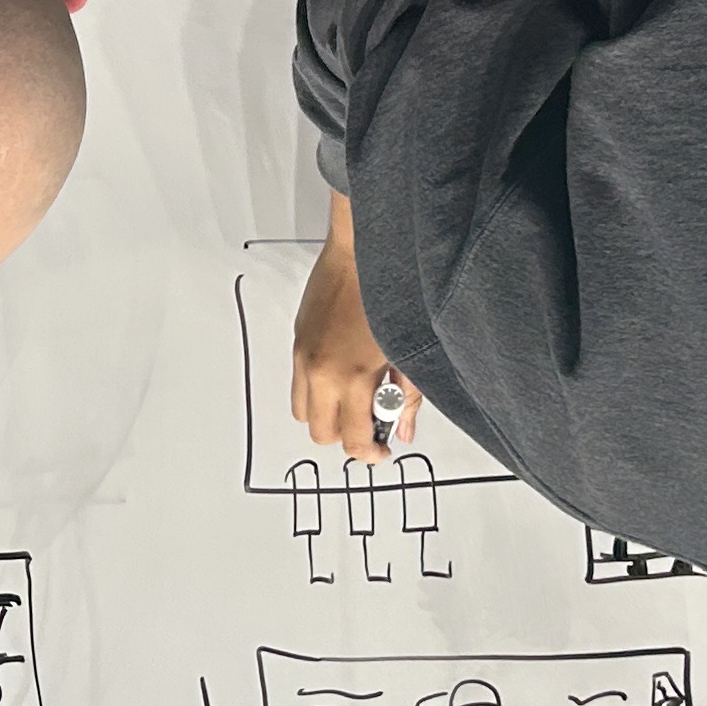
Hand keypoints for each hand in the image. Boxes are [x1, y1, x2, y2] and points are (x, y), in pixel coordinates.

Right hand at [290, 192, 415, 463]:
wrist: (361, 251)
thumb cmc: (389, 292)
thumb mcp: (408, 351)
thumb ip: (408, 397)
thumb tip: (403, 430)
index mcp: (351, 376)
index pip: (352, 439)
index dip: (369, 453)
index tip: (382, 449)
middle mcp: (319, 371)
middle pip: (321, 434)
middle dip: (346, 436)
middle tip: (371, 425)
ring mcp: (303, 357)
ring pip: (303, 412)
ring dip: (326, 415)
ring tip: (353, 398)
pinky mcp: (297, 342)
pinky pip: (298, 384)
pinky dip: (317, 391)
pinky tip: (342, 373)